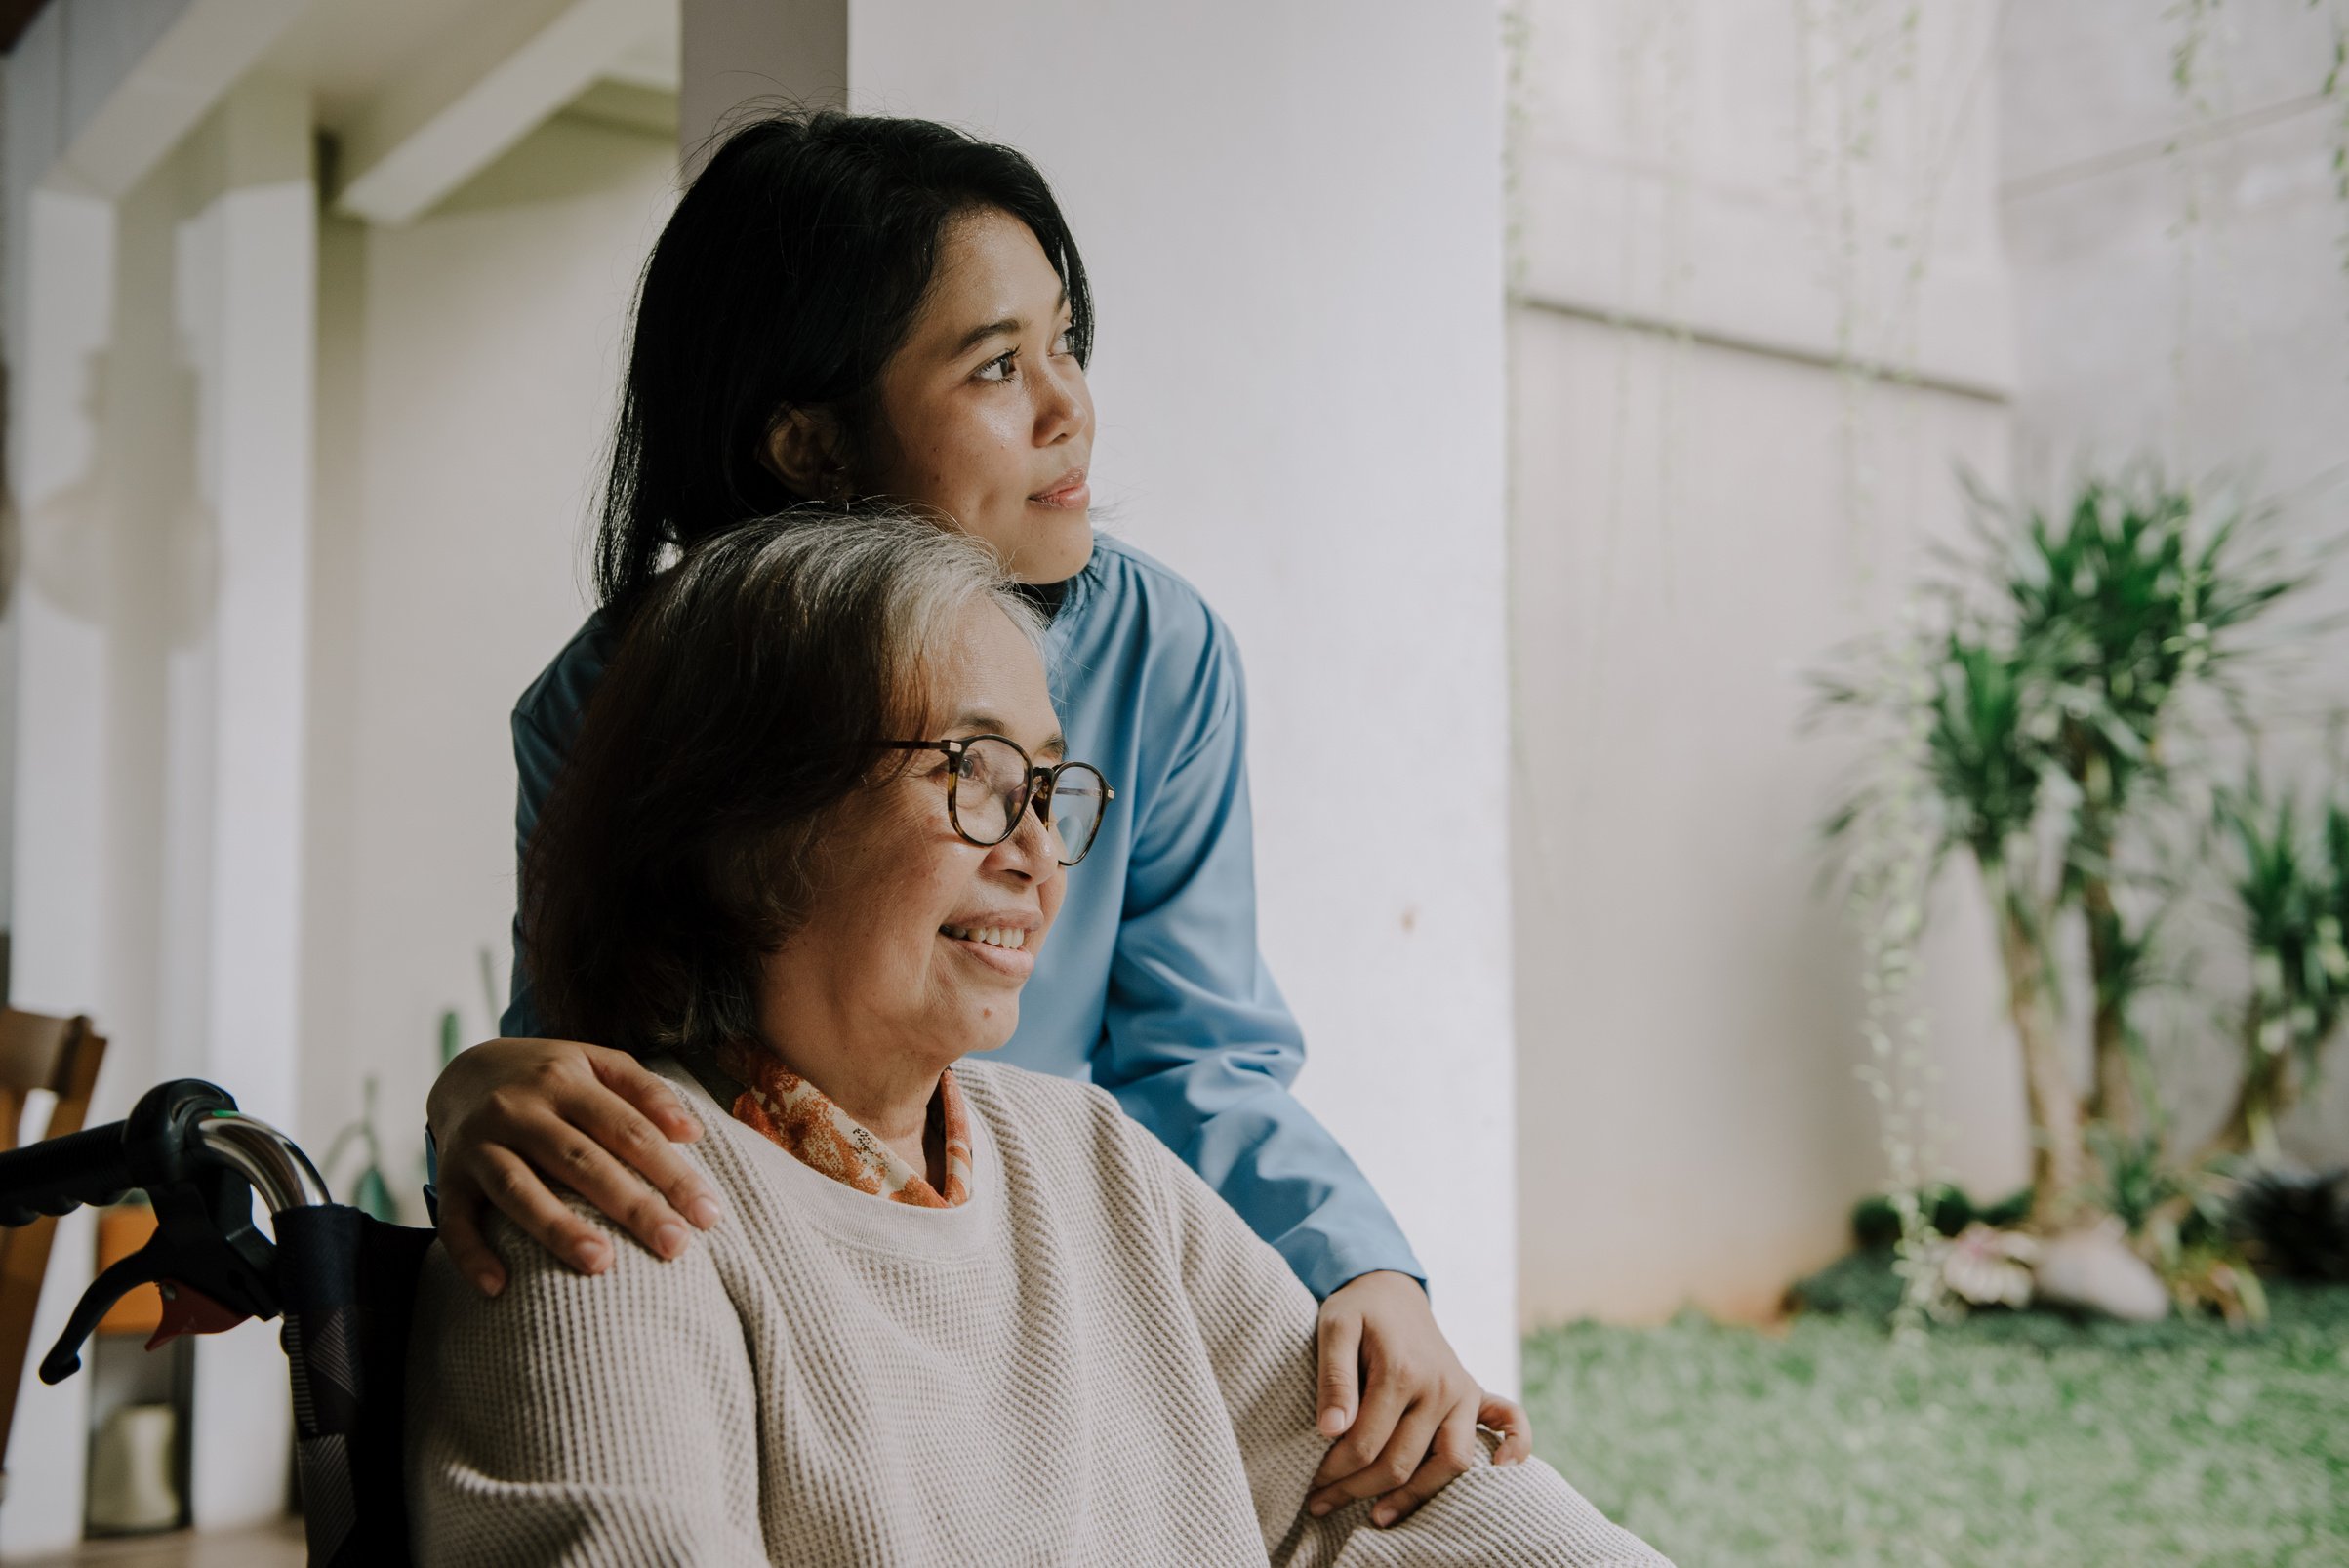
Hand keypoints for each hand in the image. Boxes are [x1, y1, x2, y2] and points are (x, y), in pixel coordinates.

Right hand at [426, 1038, 723, 1295]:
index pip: (628, 1130)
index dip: (671, 1172)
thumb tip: (691, 1131)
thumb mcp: (597, 1063)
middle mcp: (519, 1109)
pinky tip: (499, 1287)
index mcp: (565, 1080)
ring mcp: (479, 1144)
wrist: (464, 1069)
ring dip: (558, 1227)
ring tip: (601, 1263)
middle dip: (631, 1205)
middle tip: (675, 1246)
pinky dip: (471, 1255)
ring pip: (518, 1189)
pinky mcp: (448, 1177)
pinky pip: (455, 1220)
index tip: (708, 1214)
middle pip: (580, 1161)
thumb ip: (644, 1091)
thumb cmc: (550, 1076)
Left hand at [1305, 1271, 1533, 1527]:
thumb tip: (1331, 1431)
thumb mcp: (1334, 1329)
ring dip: (1414, 1496)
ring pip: (1450, 1463)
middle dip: (1358, 1490)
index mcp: (1402, 1369)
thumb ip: (1333, 1379)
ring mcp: (1463, 1391)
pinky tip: (1498, 1471)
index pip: (1366, 1443)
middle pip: (1403, 1461)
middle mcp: (1440, 1385)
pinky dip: (1514, 1447)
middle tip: (1324, 1503)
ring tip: (1377, 1515)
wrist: (1389, 1288)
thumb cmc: (1357, 1310)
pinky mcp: (1476, 1393)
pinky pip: (1510, 1423)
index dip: (1336, 1471)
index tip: (1313, 1485)